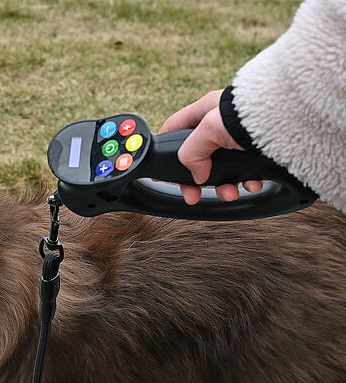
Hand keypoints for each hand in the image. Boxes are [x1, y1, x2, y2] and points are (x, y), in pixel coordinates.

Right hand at [160, 89, 262, 204]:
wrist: (292, 117)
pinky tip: (251, 184)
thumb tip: (196, 176)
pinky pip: (245, 171)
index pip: (174, 130)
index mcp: (205, 112)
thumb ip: (192, 153)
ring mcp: (238, 138)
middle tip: (194, 196)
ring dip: (223, 187)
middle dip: (197, 180)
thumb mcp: (208, 129)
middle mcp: (221, 124)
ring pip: (221, 169)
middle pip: (198, 158)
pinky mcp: (256, 149)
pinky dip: (245, 182)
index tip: (164, 174)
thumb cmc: (251, 113)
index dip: (165, 151)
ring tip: (231, 194)